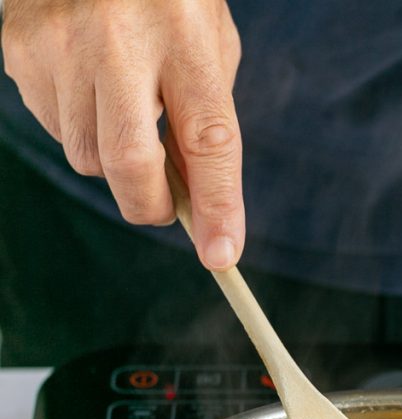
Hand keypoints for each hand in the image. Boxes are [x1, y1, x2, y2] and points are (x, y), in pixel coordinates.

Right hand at [1, 0, 243, 269]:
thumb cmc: (162, 0)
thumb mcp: (204, 45)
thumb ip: (205, 121)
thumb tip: (197, 204)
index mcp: (183, 34)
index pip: (207, 138)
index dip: (217, 204)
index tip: (222, 253)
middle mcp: (118, 39)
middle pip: (129, 163)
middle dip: (149, 204)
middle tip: (163, 206)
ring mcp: (62, 46)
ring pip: (88, 157)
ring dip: (114, 162)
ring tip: (124, 112)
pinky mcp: (23, 54)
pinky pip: (55, 128)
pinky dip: (80, 127)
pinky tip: (89, 86)